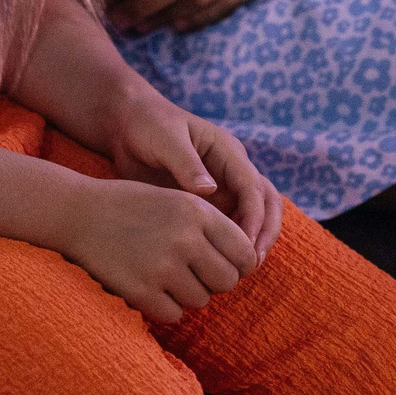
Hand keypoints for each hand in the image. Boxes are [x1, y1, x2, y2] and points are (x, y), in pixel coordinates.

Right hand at [53, 174, 257, 325]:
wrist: (80, 213)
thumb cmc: (134, 206)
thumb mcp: (177, 200)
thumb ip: (213, 225)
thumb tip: (249, 263)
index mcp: (197, 211)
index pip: (245, 253)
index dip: (240, 264)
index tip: (225, 265)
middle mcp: (185, 239)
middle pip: (227, 281)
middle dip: (215, 281)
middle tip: (195, 273)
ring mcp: (163, 267)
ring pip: (201, 300)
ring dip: (188, 293)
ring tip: (166, 274)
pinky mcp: (141, 292)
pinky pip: (174, 314)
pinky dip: (166, 306)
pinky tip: (150, 286)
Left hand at [98, 83, 284, 261]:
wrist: (128, 126)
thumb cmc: (148, 126)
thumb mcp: (165, 139)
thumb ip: (186, 164)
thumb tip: (210, 190)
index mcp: (227, 151)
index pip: (253, 187)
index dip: (254, 218)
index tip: (244, 245)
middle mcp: (232, 170)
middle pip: (267, 202)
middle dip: (265, 232)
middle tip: (251, 263)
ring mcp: (223, 187)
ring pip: (255, 216)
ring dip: (255, 241)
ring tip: (242, 269)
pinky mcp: (209, 203)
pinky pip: (230, 225)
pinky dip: (233, 244)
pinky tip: (220, 263)